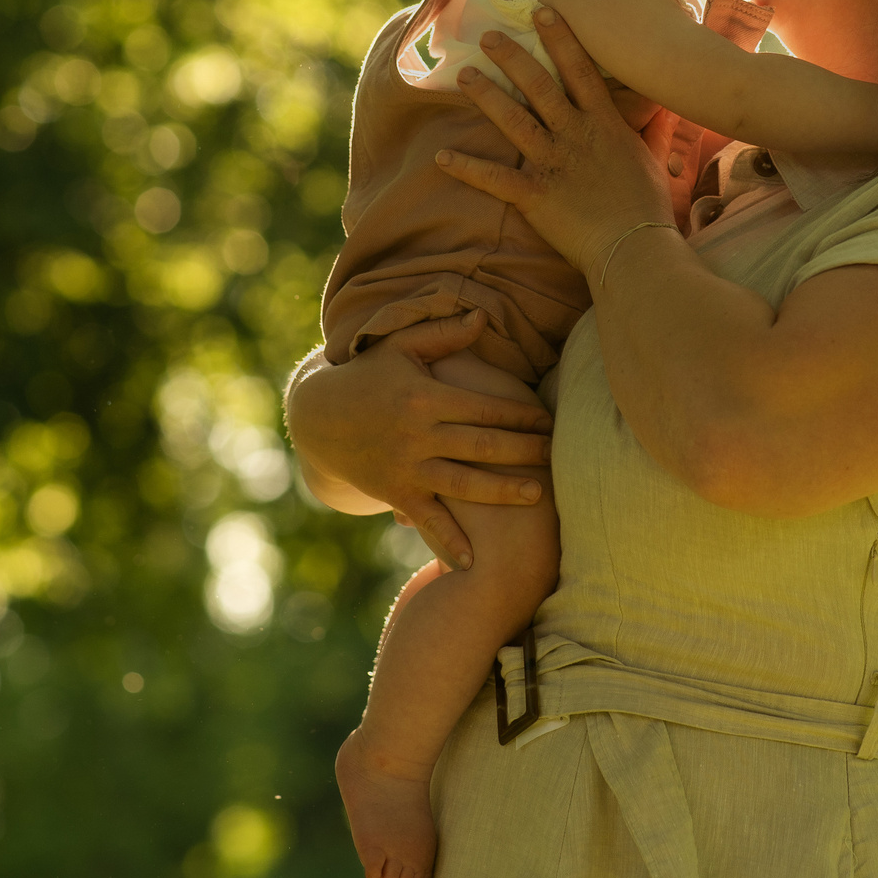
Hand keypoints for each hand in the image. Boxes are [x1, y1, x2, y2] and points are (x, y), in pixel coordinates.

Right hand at [284, 311, 551, 569]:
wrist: (318, 417)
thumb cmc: (368, 375)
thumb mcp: (400, 347)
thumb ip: (444, 335)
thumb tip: (483, 316)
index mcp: (425, 398)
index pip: (484, 408)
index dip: (521, 414)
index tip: (550, 419)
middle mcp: (418, 435)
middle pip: (481, 446)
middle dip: (523, 450)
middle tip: (559, 454)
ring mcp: (406, 468)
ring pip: (463, 483)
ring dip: (500, 491)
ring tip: (537, 495)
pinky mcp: (395, 492)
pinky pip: (427, 520)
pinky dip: (448, 541)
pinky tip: (474, 561)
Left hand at [436, 10, 676, 274]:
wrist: (635, 247)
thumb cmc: (647, 208)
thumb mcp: (654, 160)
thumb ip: (653, 131)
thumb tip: (664, 110)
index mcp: (604, 125)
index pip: (580, 71)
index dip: (561, 38)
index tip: (542, 12)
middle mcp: (575, 135)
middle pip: (539, 86)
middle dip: (513, 58)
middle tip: (488, 37)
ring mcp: (552, 163)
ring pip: (513, 120)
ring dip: (486, 96)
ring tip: (464, 76)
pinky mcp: (534, 194)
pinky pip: (494, 178)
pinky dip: (467, 168)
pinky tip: (442, 157)